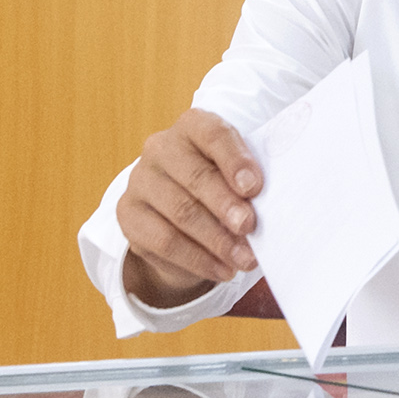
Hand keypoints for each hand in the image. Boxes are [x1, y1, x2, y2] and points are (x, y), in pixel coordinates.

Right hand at [114, 108, 262, 307]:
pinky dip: (197, 260)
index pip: (212, 134)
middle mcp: (160, 148)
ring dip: (216, 241)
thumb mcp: (239, 177)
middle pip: (195, 176)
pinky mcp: (129, 215)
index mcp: (192, 127)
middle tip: (250, 228)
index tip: (254, 188)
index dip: (235, 160)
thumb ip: (250, 185)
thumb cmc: (223, 186)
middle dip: (226, 206)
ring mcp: (140, 181)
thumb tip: (269, 210)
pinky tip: (222, 270)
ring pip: (180, 212)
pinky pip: (164, 241)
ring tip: (243, 260)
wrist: (182, 212)